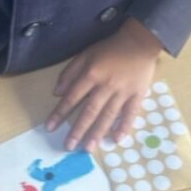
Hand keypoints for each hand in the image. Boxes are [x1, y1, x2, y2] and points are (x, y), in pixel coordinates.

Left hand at [46, 18, 161, 152]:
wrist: (139, 42)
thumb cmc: (110, 49)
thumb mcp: (85, 54)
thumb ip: (70, 72)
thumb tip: (57, 93)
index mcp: (91, 74)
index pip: (72, 97)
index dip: (60, 113)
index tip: (50, 127)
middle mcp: (106, 86)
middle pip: (90, 111)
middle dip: (78, 130)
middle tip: (69, 147)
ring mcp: (123, 92)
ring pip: (108, 116)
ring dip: (98, 133)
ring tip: (89, 148)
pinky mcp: (138, 95)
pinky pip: (130, 114)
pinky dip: (124, 127)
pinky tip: (116, 139)